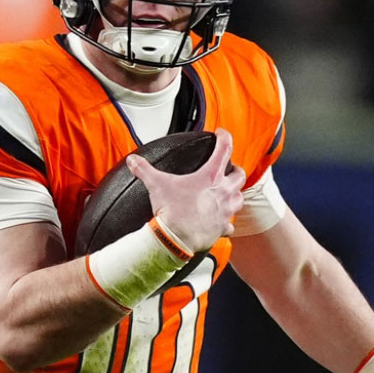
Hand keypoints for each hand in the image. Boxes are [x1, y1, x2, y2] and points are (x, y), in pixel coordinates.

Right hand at [127, 128, 245, 252]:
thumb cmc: (171, 211)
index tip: (222, 134)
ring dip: (236, 194)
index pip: (224, 149)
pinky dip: (226, 222)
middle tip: (230, 169)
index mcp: (210, 177)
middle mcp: (222, 192)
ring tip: (229, 194)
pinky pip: (229, 225)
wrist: (175, 239)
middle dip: (235, 170)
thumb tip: (133, 161)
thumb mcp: (156, 185)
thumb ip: (144, 169)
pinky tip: (221, 222)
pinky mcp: (221, 227)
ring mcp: (224, 211)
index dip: (224, 137)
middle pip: (239, 175)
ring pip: (240, 199)